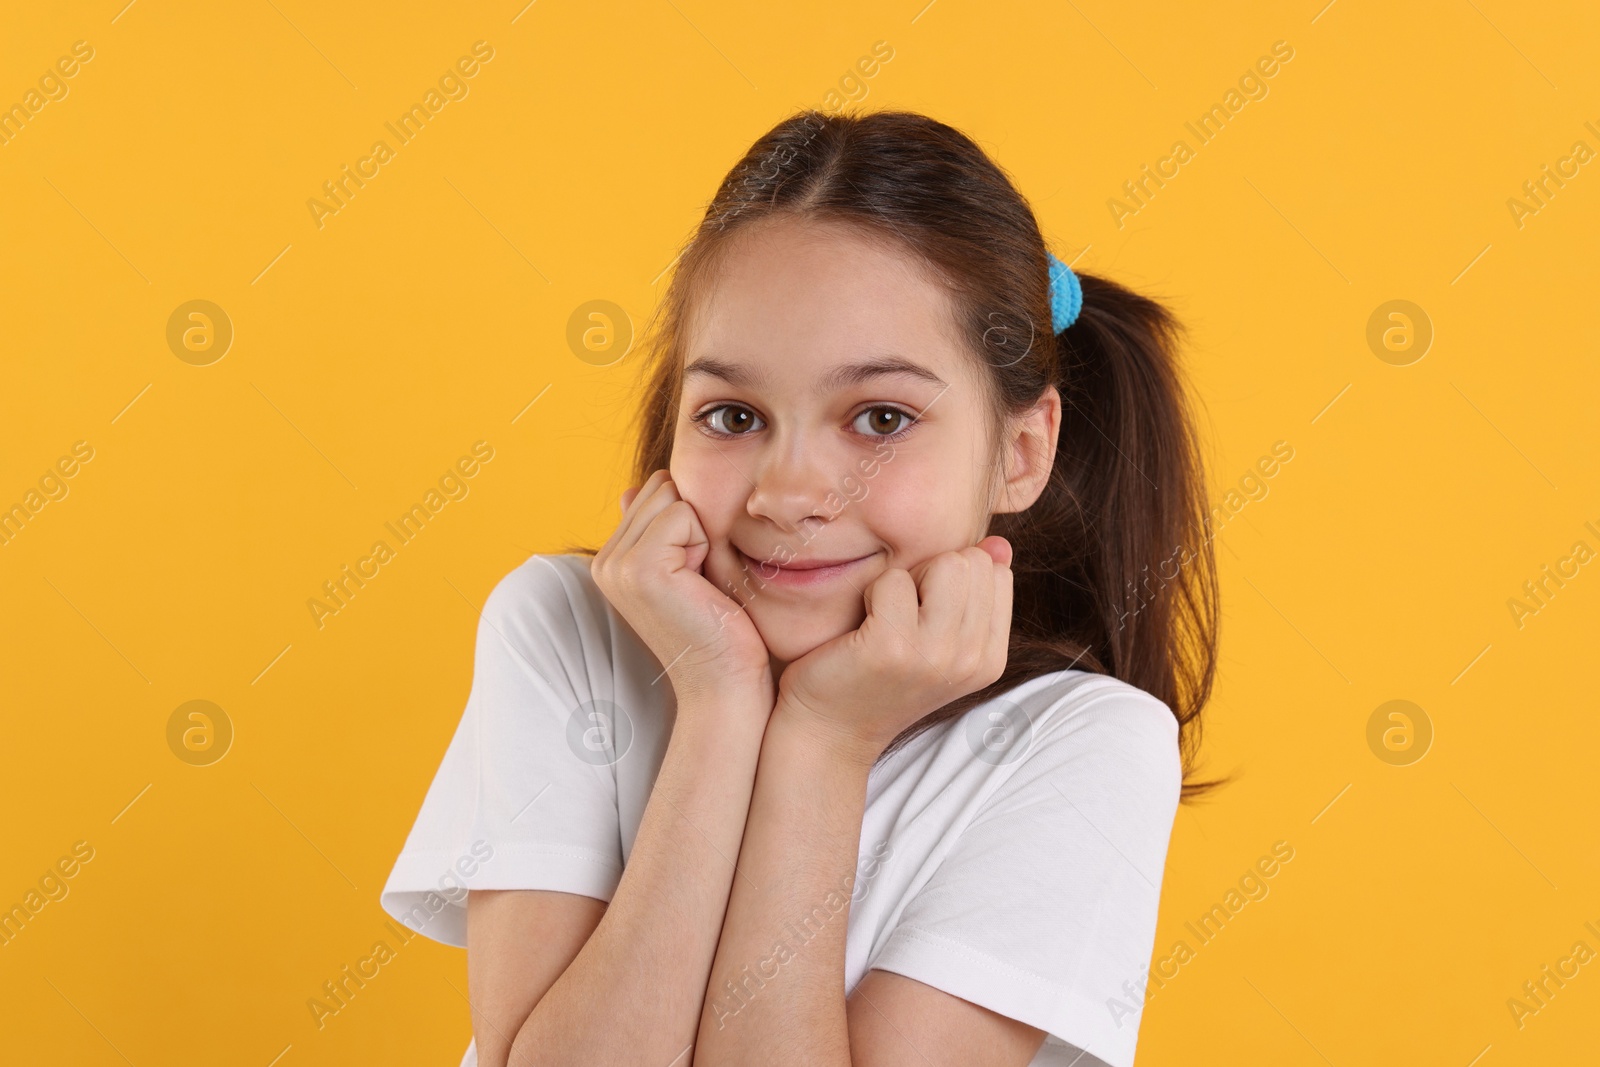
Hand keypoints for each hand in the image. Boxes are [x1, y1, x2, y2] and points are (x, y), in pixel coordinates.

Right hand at [591, 469, 773, 706]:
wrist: (723, 681)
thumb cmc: (716, 627)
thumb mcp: (684, 569)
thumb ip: (656, 529)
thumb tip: (634, 487)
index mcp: (610, 559)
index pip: (653, 491)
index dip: (688, 523)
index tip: (693, 573)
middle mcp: (605, 561)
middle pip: (662, 488)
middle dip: (692, 524)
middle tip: (698, 579)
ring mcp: (617, 565)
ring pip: (672, 498)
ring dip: (699, 535)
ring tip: (698, 583)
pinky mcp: (640, 567)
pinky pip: (682, 515)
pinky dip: (702, 544)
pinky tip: (700, 585)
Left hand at [773, 537, 1013, 765]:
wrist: (830, 729)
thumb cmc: (880, 676)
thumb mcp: (941, 639)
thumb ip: (975, 592)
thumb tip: (1000, 544)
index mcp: (990, 659)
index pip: (996, 573)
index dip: (954, 578)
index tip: (924, 613)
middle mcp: (971, 660)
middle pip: (972, 562)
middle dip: (932, 572)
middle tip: (901, 613)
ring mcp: (935, 655)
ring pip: (944, 564)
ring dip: (906, 579)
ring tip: (885, 616)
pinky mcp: (892, 647)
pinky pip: (894, 580)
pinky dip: (872, 591)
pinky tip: (863, 625)